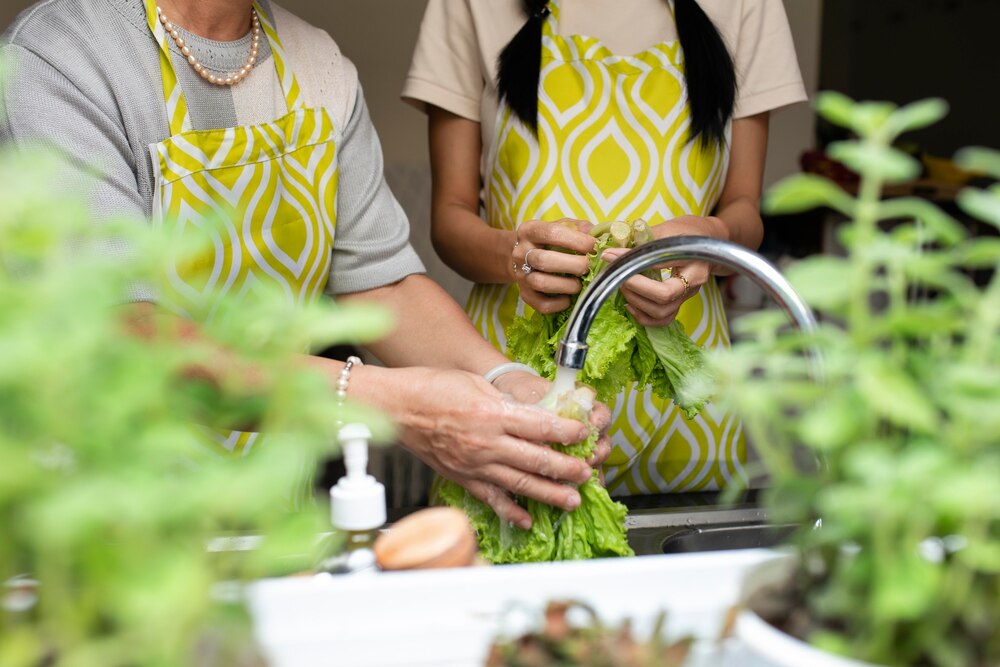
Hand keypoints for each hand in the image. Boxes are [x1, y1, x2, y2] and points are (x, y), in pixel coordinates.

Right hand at [389, 367, 595, 528]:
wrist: (398, 408)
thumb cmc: (432, 389)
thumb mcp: (477, 384)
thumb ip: (508, 403)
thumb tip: (535, 416)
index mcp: (492, 414)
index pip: (540, 426)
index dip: (567, 432)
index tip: (584, 434)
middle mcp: (486, 443)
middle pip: (536, 459)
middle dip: (567, 468)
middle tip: (586, 473)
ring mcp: (475, 464)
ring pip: (520, 483)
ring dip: (549, 494)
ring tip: (571, 500)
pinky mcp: (463, 478)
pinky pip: (491, 498)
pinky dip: (510, 511)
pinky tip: (526, 520)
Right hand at [512, 219, 596, 313]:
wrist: (526, 256)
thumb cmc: (552, 240)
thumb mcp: (564, 227)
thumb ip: (582, 229)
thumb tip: (602, 239)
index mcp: (530, 230)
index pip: (552, 233)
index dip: (577, 241)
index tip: (595, 247)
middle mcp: (520, 252)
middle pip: (544, 260)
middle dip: (573, 265)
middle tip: (590, 267)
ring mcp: (520, 275)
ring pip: (541, 283)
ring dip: (567, 285)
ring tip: (580, 283)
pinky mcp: (525, 294)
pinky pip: (541, 304)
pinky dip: (559, 304)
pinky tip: (569, 298)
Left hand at [601, 216, 724, 325]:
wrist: (705, 242)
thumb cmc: (685, 233)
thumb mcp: (667, 228)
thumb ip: (643, 239)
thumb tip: (613, 250)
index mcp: (692, 258)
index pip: (661, 263)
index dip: (632, 261)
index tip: (611, 256)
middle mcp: (694, 281)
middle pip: (665, 295)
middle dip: (635, 287)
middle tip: (618, 275)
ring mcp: (688, 296)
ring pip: (662, 311)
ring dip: (637, 301)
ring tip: (622, 286)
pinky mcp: (680, 303)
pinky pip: (663, 319)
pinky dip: (643, 316)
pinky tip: (630, 304)